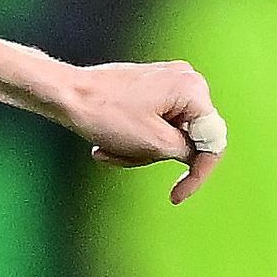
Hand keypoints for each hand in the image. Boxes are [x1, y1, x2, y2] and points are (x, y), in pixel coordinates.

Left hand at [43, 58, 225, 201]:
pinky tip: (107, 143)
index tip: (178, 195)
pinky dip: (133, 139)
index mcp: (192, 89)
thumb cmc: (105, 113)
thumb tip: (198, 155)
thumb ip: (187, 152)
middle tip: (125, 157)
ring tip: (107, 150)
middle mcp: (186, 80)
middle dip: (154, 156)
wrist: (65, 93)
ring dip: (139, 151)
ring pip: (167, 135)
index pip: (211, 141)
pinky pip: (154, 124)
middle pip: (186, 139)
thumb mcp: (154, 143)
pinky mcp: (150, 89)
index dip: (199, 173)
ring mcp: (167, 82)